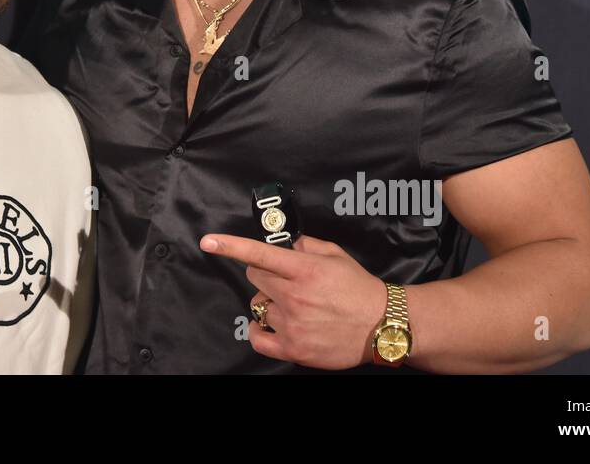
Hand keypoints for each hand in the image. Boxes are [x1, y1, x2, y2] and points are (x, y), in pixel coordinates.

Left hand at [199, 233, 385, 368]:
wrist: (381, 324)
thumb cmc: (359, 287)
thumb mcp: (336, 255)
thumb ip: (307, 245)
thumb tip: (287, 244)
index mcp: (304, 269)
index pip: (259, 254)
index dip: (230, 246)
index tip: (208, 242)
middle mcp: (294, 296)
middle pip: (255, 278)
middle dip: (265, 275)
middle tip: (286, 280)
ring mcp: (292, 323)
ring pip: (257, 305)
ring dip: (268, 302)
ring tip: (291, 305)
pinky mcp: (294, 348)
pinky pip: (258, 338)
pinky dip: (258, 330)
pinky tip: (267, 325)